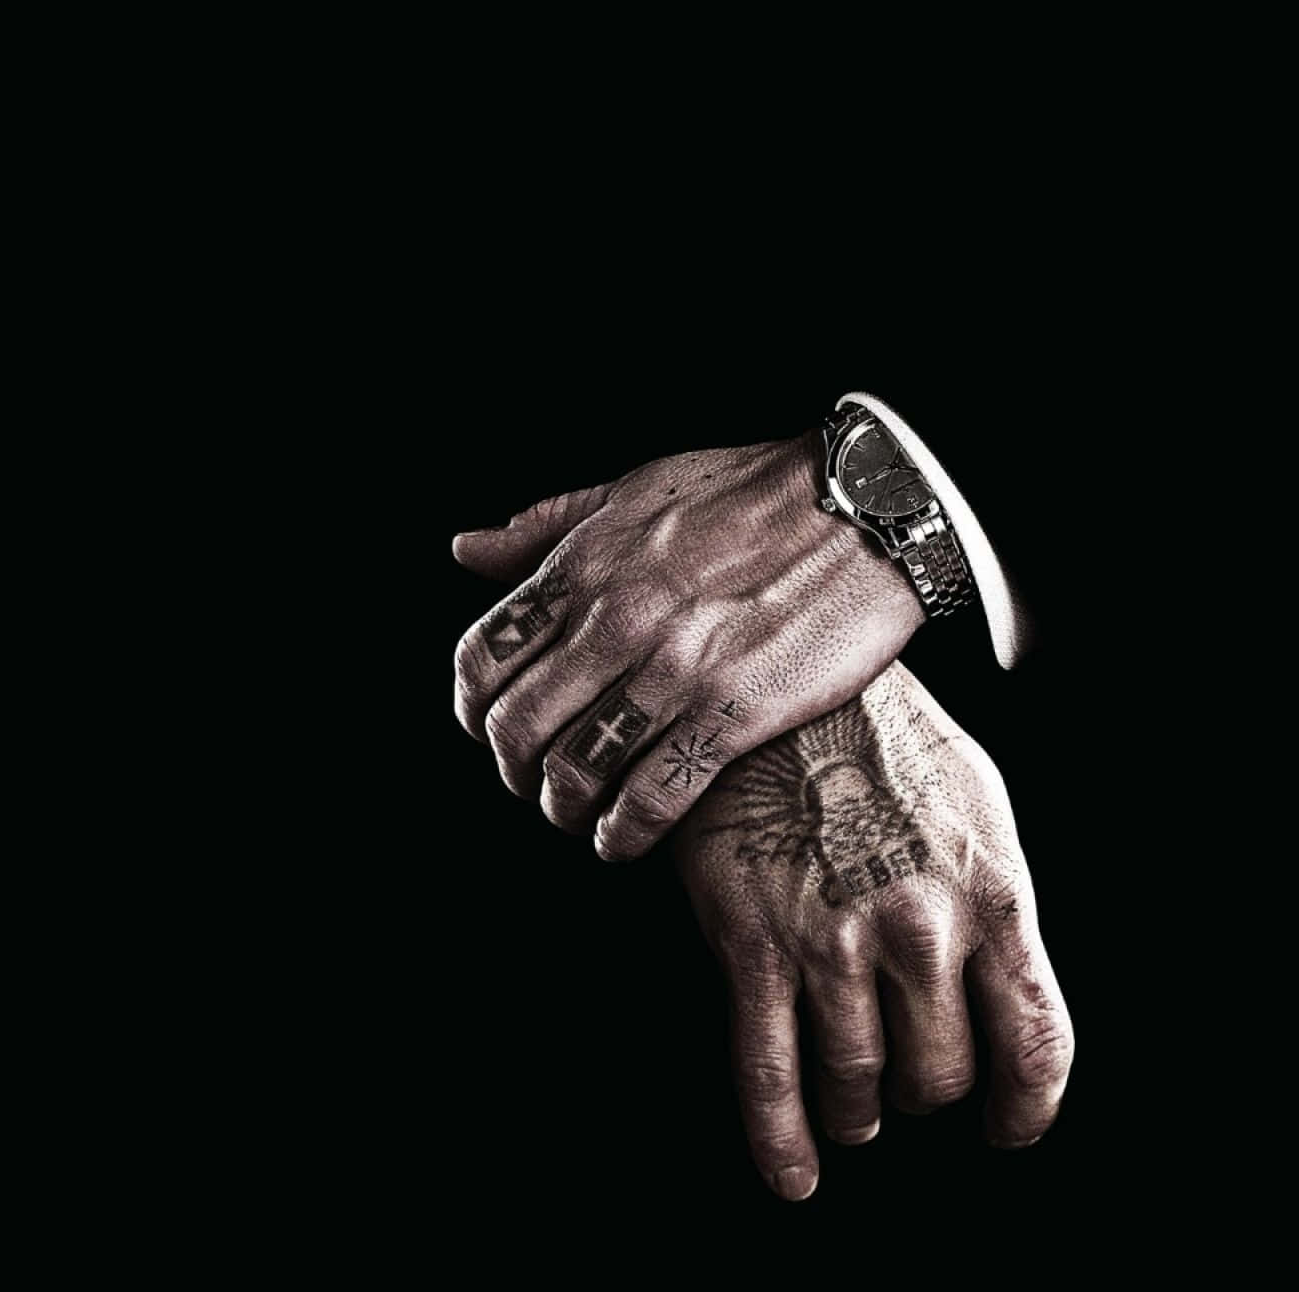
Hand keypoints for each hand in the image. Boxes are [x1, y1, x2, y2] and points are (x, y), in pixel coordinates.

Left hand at [452, 433, 924, 857]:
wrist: (864, 507)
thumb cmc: (747, 492)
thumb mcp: (631, 490)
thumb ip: (543, 527)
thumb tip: (465, 549)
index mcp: (582, 567)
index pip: (483, 659)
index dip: (471, 710)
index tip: (487, 729)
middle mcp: (615, 621)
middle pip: (517, 726)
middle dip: (512, 770)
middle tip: (531, 783)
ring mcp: (672, 670)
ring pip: (576, 768)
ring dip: (563, 807)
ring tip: (577, 815)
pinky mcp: (734, 712)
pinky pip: (653, 795)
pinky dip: (623, 831)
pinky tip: (622, 839)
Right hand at [676, 664, 1073, 1199]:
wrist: (770, 683)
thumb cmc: (874, 735)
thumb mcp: (972, 803)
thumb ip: (989, 897)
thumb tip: (994, 978)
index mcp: (990, 894)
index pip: (1033, 1042)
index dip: (1028, 1106)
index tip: (1010, 1128)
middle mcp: (920, 929)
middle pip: (941, 1071)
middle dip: (928, 1093)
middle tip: (911, 1087)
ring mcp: (834, 942)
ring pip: (860, 1079)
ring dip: (861, 1112)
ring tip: (857, 1112)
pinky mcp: (755, 944)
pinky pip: (770, 1068)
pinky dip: (782, 1137)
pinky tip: (795, 1174)